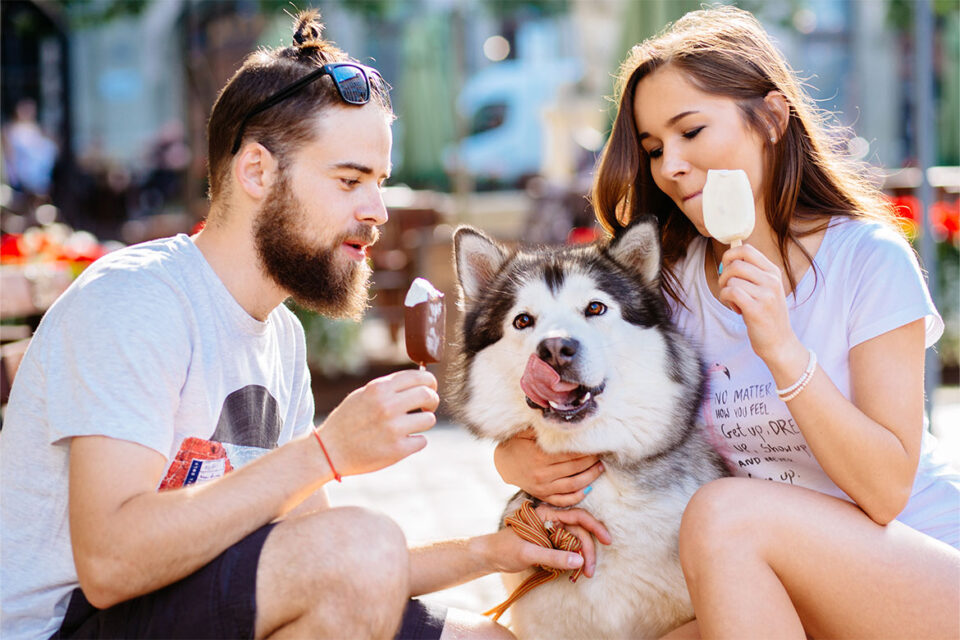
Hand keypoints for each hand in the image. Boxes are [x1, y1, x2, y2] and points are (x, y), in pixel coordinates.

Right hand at [316, 369, 438, 476]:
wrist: (329, 451)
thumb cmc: (348, 421)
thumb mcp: (363, 395)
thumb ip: (389, 387)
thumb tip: (420, 381)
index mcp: (379, 388)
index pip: (419, 377)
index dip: (430, 382)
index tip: (430, 388)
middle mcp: (387, 406)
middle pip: (428, 395)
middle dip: (432, 400)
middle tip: (427, 407)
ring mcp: (393, 428)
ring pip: (429, 419)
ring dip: (423, 422)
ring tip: (409, 426)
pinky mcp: (397, 450)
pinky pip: (422, 441)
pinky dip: (415, 442)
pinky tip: (401, 442)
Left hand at [485, 504, 612, 577]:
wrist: (490, 556)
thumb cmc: (504, 548)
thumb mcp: (528, 553)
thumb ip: (553, 556)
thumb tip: (580, 561)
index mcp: (547, 514)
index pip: (578, 516)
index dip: (595, 527)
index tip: (607, 541)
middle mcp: (552, 521)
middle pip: (580, 532)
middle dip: (588, 550)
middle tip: (590, 571)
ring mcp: (552, 532)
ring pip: (576, 542)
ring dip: (582, 557)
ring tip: (584, 574)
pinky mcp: (551, 543)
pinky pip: (568, 550)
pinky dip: (574, 560)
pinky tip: (575, 571)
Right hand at [494, 429, 604, 506]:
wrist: (503, 464)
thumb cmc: (517, 444)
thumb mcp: (526, 432)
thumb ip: (543, 428)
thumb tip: (561, 418)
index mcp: (540, 456)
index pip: (571, 453)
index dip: (586, 449)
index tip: (597, 443)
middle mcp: (542, 473)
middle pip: (575, 468)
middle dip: (592, 461)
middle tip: (602, 454)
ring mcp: (543, 487)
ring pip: (573, 485)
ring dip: (590, 477)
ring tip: (600, 468)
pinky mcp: (543, 496)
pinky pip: (563, 500)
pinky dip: (577, 496)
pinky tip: (588, 488)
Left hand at [717, 243, 802, 364]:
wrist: (779, 342)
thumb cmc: (767, 314)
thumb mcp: (766, 288)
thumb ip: (752, 272)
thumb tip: (729, 255)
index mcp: (773, 272)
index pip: (747, 250)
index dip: (730, 255)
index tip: (726, 267)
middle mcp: (772, 280)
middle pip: (736, 264)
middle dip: (724, 276)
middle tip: (727, 288)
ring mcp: (766, 294)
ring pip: (731, 280)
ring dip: (725, 291)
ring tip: (735, 302)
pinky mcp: (756, 308)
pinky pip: (731, 292)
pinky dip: (726, 299)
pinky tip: (736, 308)